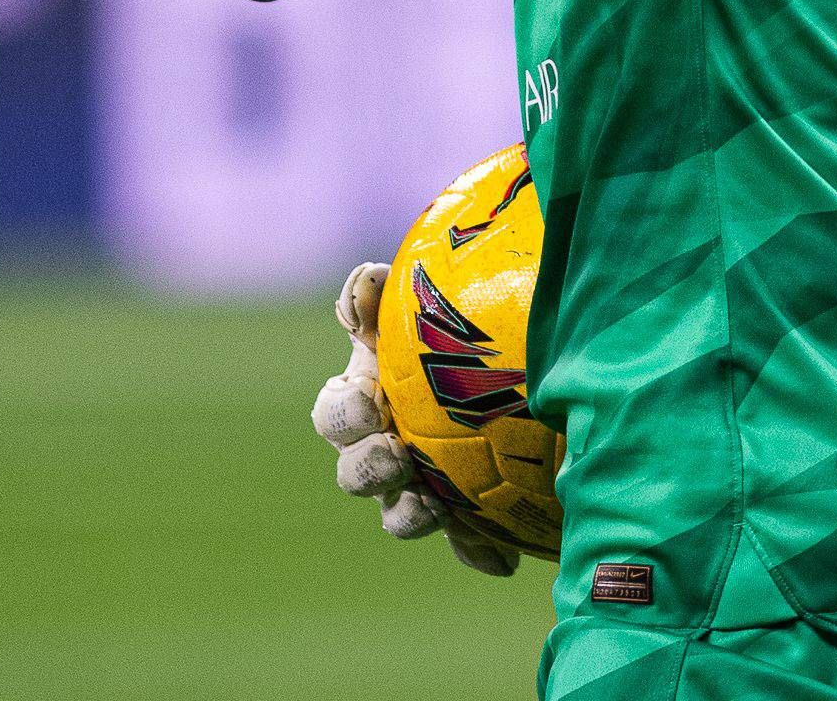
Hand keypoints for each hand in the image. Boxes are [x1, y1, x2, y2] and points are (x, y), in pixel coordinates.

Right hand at [308, 260, 519, 575]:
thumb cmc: (441, 327)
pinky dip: (477, 550)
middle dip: (369, 470)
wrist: (501, 359)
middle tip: (398, 457)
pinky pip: (463, 542)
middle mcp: (377, 448)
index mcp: (359, 398)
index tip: (371, 403)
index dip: (345, 415)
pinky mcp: (462, 515)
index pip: (334, 414)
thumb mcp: (408, 306)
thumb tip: (366, 279)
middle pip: (354, 474)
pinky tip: (502, 557)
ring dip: (411, 514)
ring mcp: (416, 487)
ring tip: (437, 507)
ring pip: (399, 516)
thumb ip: (381, 294)